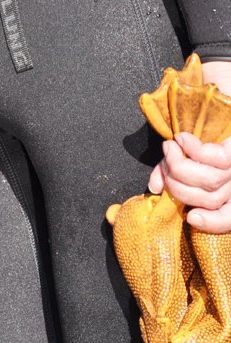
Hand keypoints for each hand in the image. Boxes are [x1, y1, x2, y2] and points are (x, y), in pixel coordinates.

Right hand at [148, 60, 230, 232]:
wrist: (221, 82)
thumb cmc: (205, 117)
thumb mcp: (184, 152)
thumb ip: (170, 171)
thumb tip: (156, 189)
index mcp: (228, 186)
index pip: (228, 217)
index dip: (212, 223)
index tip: (190, 218)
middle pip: (204, 200)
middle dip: (177, 185)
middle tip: (166, 160)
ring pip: (205, 183)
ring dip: (179, 166)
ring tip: (172, 146)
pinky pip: (209, 160)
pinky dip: (190, 150)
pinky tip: (184, 139)